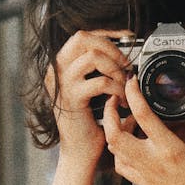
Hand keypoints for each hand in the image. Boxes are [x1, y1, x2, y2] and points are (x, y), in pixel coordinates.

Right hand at [48, 30, 132, 163]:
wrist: (81, 151)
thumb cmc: (91, 123)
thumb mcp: (94, 91)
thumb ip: (101, 71)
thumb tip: (126, 57)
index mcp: (61, 66)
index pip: (82, 36)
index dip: (107, 33)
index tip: (128, 36)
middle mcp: (56, 70)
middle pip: (83, 38)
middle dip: (112, 48)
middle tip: (126, 66)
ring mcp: (61, 83)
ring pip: (93, 56)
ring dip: (115, 69)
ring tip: (123, 86)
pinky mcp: (71, 98)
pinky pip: (100, 82)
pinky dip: (117, 89)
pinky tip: (120, 101)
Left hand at [101, 77, 184, 184]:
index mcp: (171, 150)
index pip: (143, 116)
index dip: (133, 95)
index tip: (132, 82)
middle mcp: (153, 163)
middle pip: (114, 135)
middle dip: (110, 114)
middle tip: (117, 101)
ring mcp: (146, 175)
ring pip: (114, 151)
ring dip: (114, 132)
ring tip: (127, 121)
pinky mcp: (145, 184)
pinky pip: (121, 167)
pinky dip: (119, 152)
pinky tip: (131, 145)